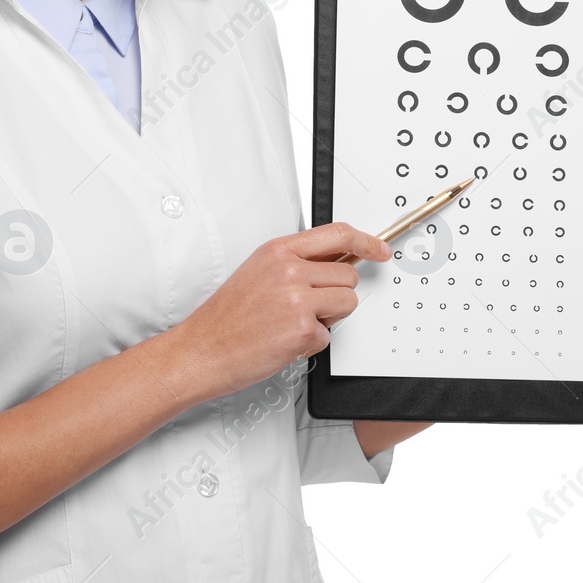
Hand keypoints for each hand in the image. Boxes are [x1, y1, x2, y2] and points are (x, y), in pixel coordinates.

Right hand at [175, 222, 390, 399]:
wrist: (203, 349)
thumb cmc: (227, 316)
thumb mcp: (259, 271)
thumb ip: (297, 261)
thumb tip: (339, 258)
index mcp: (279, 250)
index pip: (338, 234)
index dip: (367, 241)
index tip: (380, 249)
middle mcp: (289, 270)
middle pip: (348, 276)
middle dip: (335, 295)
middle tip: (304, 307)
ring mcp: (297, 300)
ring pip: (347, 304)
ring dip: (328, 318)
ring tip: (293, 323)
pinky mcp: (302, 331)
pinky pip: (330, 335)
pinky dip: (312, 343)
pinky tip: (284, 340)